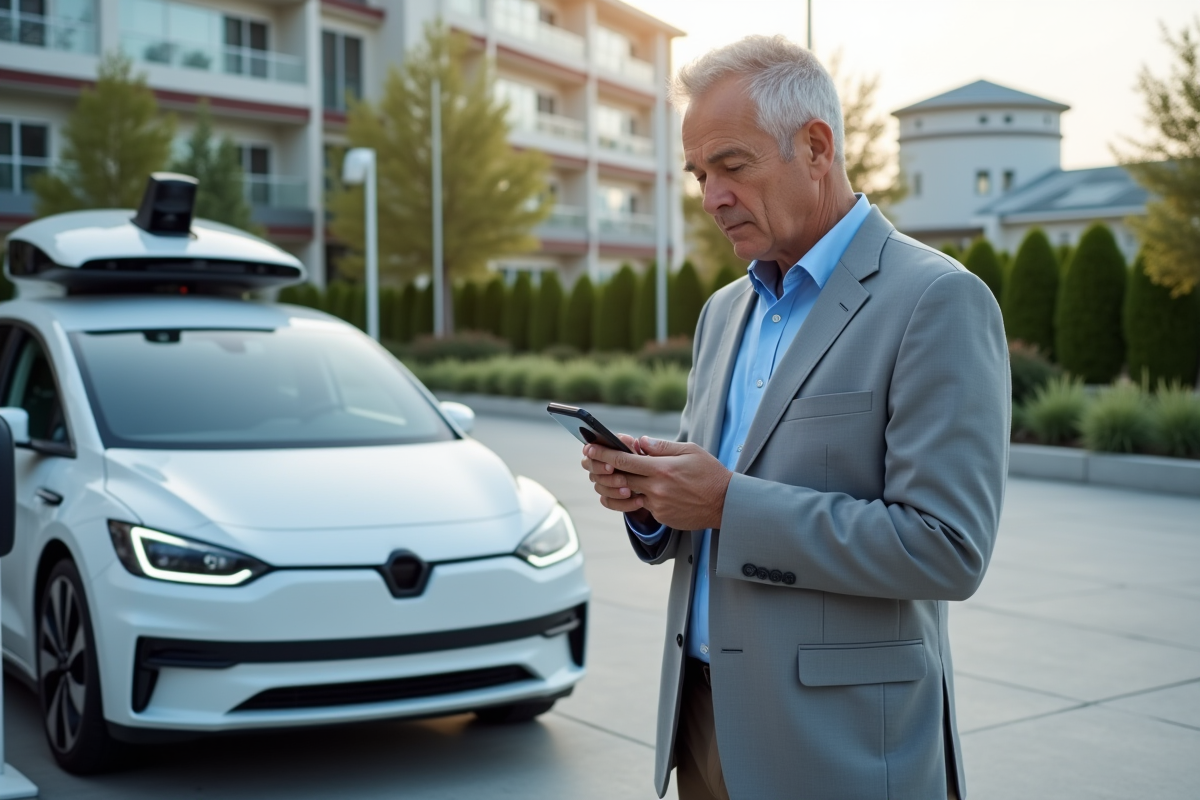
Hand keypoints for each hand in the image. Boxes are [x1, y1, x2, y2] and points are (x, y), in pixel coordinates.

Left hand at [581, 437, 731, 530]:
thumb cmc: (710, 473)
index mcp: (662, 468)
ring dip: (621, 484)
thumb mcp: (690, 451)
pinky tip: (646, 489)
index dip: (603, 454)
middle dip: (604, 469)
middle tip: (592, 461)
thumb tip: (640, 442)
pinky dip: (641, 496)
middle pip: (620, 478)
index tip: (589, 448)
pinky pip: (644, 505)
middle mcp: (657, 488)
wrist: (726, 504)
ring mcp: (658, 505)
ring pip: (630, 494)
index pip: (624, 460)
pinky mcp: (662, 517)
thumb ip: (662, 446)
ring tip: (620, 476)